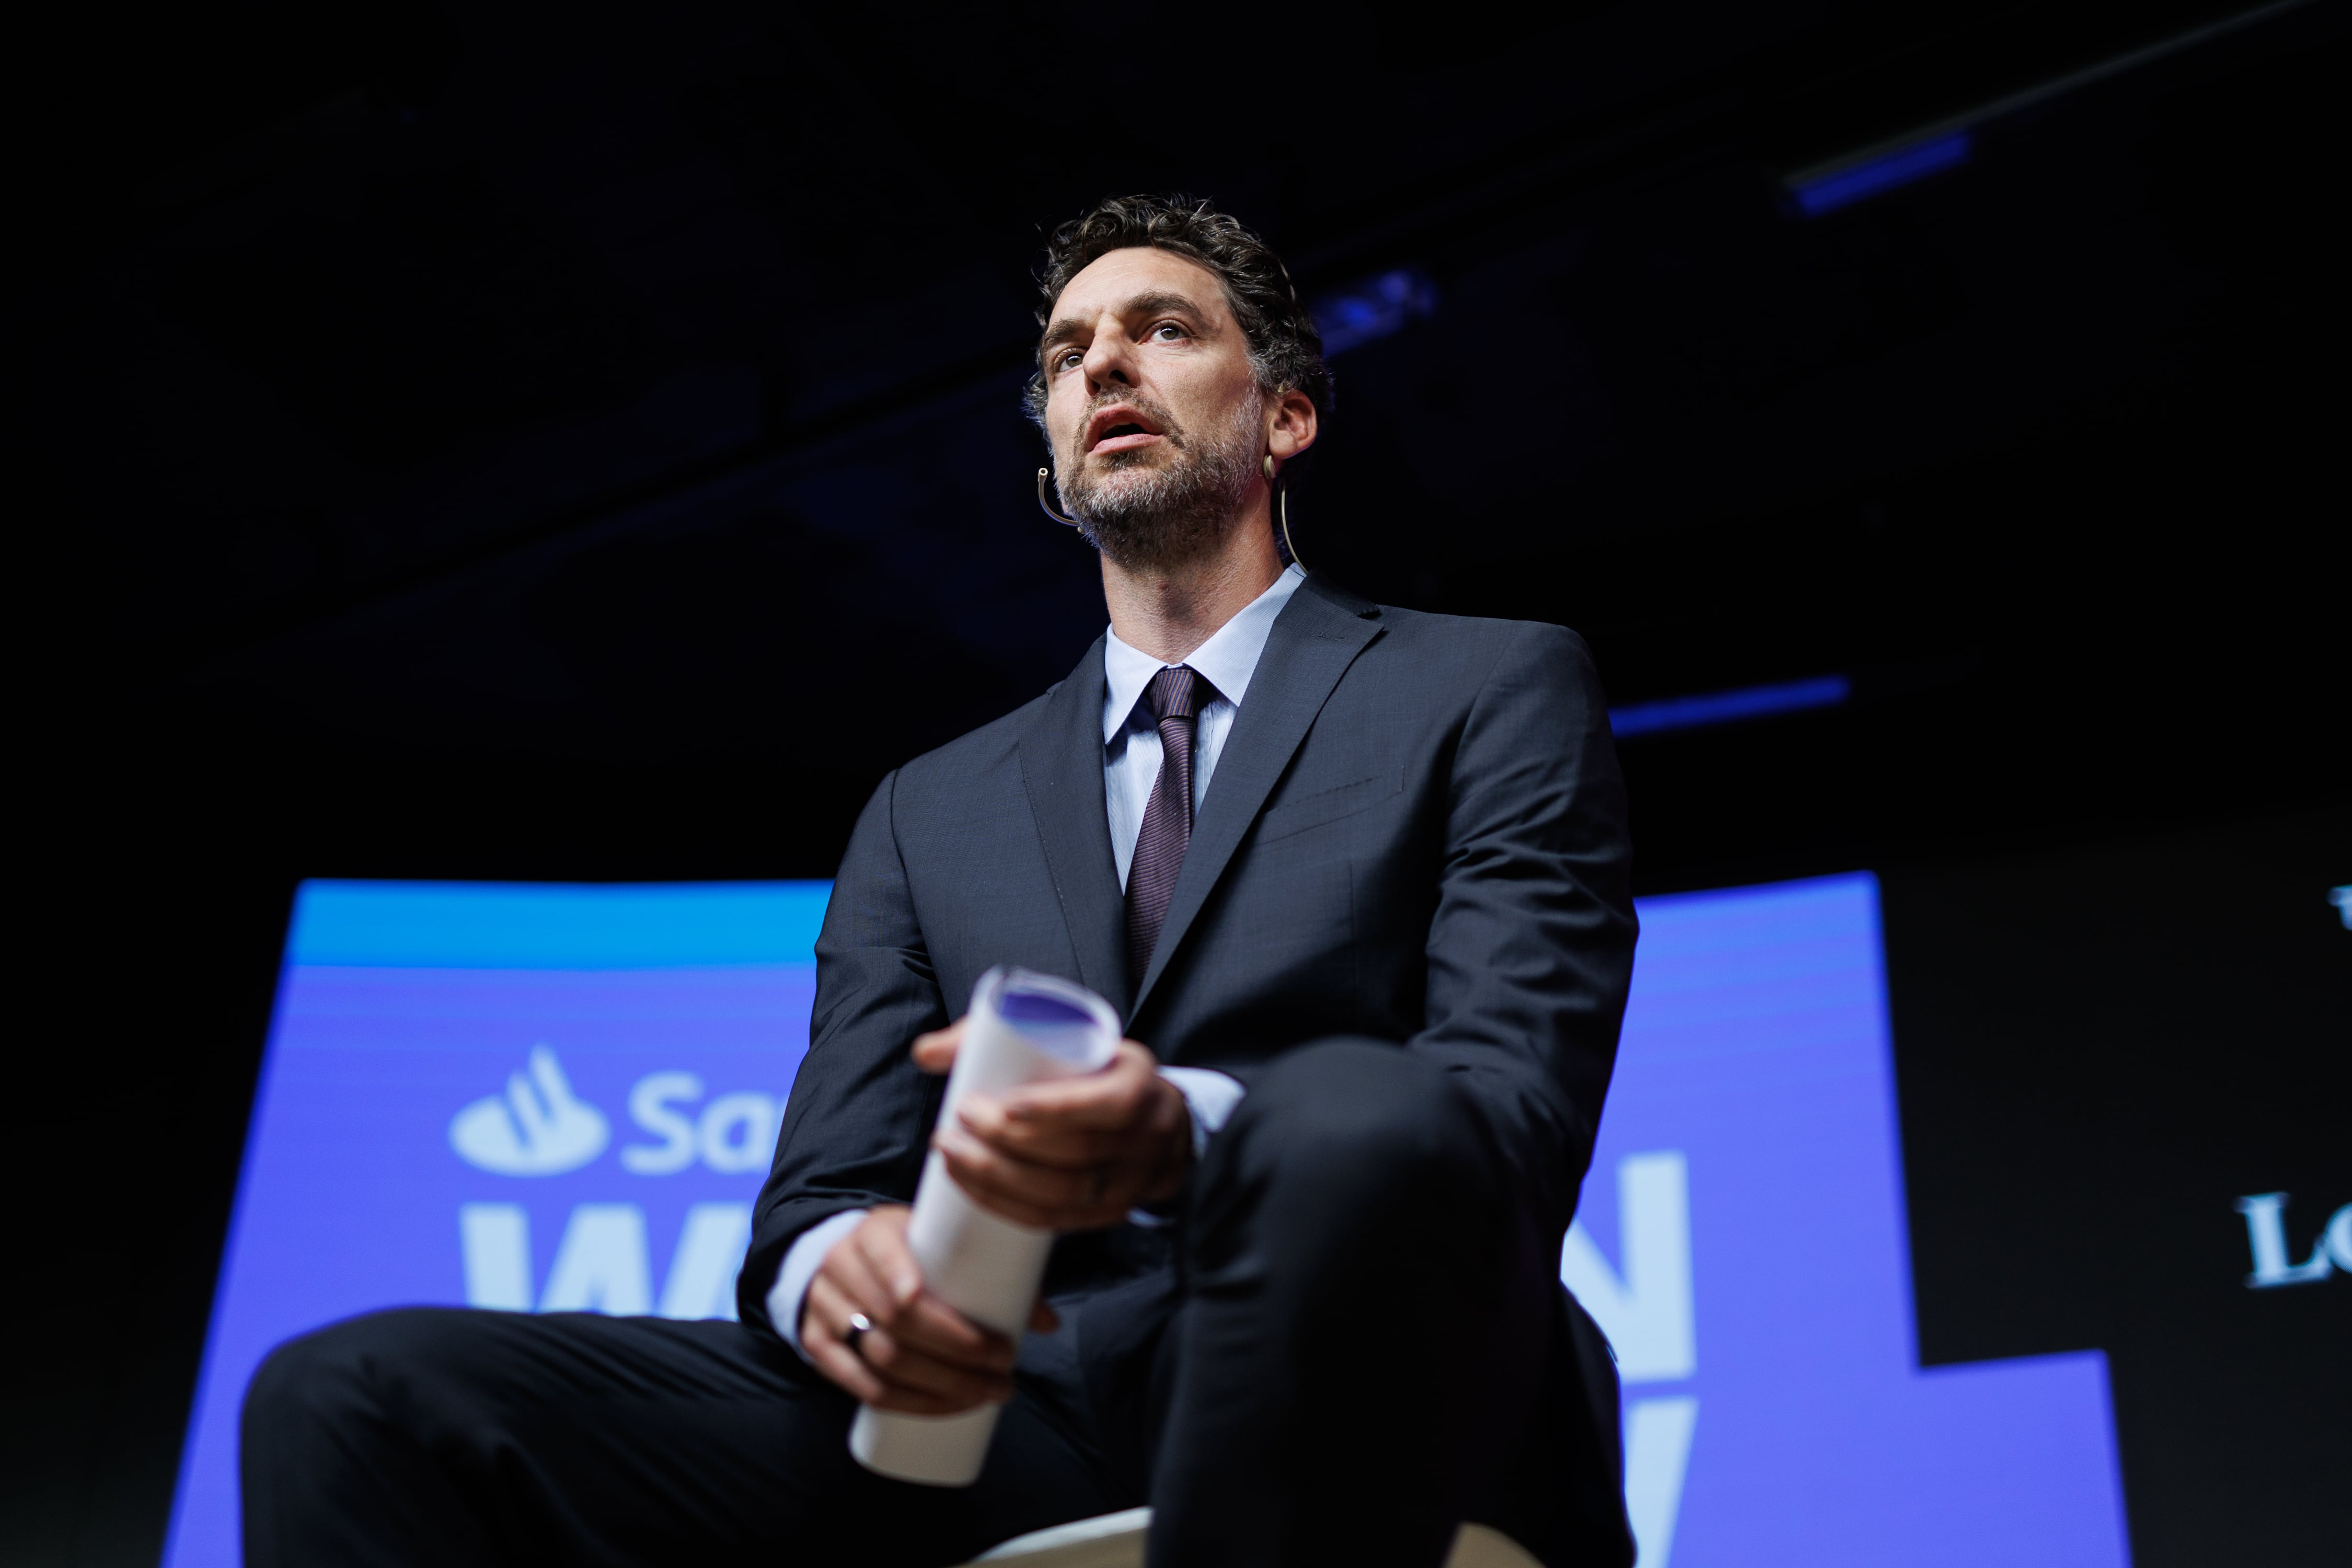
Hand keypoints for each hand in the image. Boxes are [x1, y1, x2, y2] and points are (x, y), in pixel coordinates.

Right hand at [800, 1206, 1058, 1412]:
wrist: (841, 1261)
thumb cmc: (905, 1253)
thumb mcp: (934, 1242)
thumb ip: (990, 1271)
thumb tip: (1047, 1322)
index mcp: (873, 1233)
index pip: (886, 1255)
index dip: (910, 1283)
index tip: (952, 1309)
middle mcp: (842, 1269)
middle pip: (894, 1317)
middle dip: (956, 1350)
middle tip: (1003, 1368)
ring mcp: (825, 1310)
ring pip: (880, 1357)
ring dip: (939, 1385)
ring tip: (986, 1393)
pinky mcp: (818, 1347)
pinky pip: (860, 1386)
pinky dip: (905, 1403)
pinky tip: (944, 1408)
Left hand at [913, 1017, 1192, 1230]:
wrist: (1158, 1126)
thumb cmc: (1099, 1075)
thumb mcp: (1073, 1042)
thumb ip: (998, 1036)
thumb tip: (926, 1054)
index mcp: (1141, 1087)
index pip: (1108, 1104)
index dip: (1057, 1109)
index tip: (1005, 1104)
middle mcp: (1143, 1140)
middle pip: (1076, 1153)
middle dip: (1009, 1141)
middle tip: (960, 1119)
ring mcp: (1127, 1184)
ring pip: (1062, 1192)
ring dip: (998, 1176)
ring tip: (950, 1151)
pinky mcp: (1105, 1214)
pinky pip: (1053, 1220)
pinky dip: (1007, 1205)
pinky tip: (969, 1185)